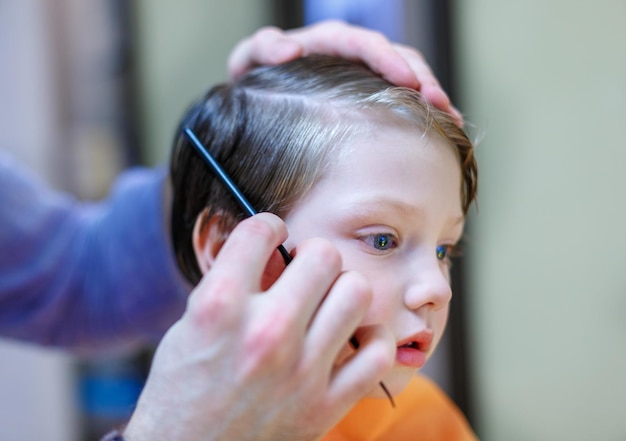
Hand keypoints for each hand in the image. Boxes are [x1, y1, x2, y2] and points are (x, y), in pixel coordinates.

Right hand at [123, 213, 394, 440]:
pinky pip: (378, 351)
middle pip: (323, 255)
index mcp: (220, 307)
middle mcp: (264, 333)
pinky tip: (351, 338)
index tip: (272, 236)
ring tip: (328, 302)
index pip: (262, 229)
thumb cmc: (184, 387)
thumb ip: (232, 281)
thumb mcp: (190, 324)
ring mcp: (300, 372)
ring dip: (343, 290)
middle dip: (312, 256)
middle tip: (304, 271)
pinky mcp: (325, 405)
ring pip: (357, 292)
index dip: (268, 227)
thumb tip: (275, 246)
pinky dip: (371, 339)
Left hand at [228, 19, 461, 125]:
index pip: (363, 43)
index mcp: (327, 43)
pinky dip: (423, 112)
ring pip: (408, 77)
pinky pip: (404, 99)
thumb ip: (262, 48)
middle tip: (440, 104)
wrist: (258, 105)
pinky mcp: (372, 99)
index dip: (388, 59)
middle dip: (423, 78)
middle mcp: (352, 56)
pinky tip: (441, 130)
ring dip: (431, 96)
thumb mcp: (249, 61)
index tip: (408, 80)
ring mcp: (366, 77)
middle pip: (397, 57)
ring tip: (449, 118)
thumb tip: (289, 48)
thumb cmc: (255, 80)